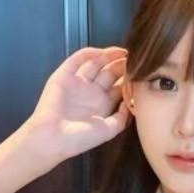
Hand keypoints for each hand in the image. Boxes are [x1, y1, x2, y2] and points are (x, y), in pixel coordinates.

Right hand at [21, 45, 130, 165]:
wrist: (51, 139)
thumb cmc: (77, 140)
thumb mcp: (108, 131)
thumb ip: (122, 118)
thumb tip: (131, 102)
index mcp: (102, 106)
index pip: (120, 86)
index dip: (131, 79)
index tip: (142, 73)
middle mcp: (91, 92)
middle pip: (110, 72)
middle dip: (123, 65)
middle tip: (135, 59)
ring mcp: (78, 83)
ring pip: (96, 63)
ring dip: (109, 56)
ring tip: (122, 52)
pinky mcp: (64, 76)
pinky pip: (77, 60)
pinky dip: (89, 53)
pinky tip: (101, 53)